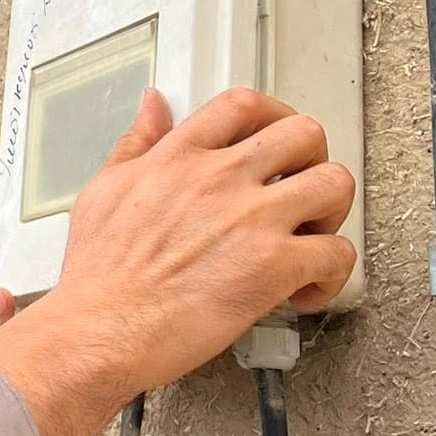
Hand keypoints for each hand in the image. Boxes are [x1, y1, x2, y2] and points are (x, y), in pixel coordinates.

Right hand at [0, 87, 356, 435]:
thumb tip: (153, 105)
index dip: (272, 116)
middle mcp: (220, 178)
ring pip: (335, 183)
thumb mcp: (104, 190)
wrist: (100, 330)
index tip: (275, 138)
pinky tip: (304, 290)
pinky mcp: (274, 267)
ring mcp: (252, 220)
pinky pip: (337, 254)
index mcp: (179, 157)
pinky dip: (332, 275)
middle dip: (314, 159)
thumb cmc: (98, 275)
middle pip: (304, 133)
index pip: (243, 104)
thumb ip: (136, 143)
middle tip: (302, 188)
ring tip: (311, 237)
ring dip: (332, 211)